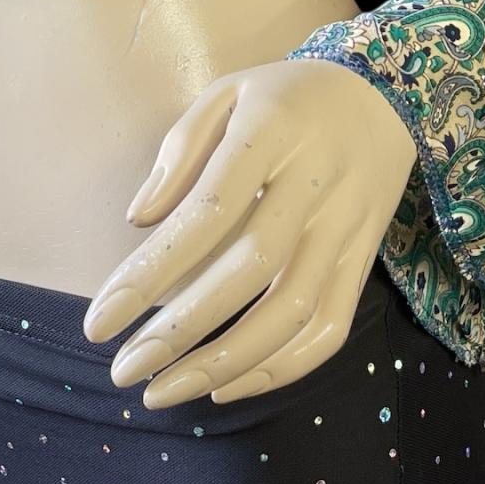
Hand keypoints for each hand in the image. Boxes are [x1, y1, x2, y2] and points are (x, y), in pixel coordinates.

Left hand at [82, 56, 416, 408]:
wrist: (385, 97)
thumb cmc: (286, 97)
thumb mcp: (228, 93)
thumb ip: (181, 150)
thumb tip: (140, 221)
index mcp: (272, 131)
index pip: (208, 210)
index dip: (153, 270)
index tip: (99, 320)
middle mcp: (315, 182)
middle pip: (251, 268)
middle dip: (182, 329)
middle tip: (123, 369)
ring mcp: (347, 225)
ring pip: (294, 311)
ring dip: (226, 362)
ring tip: (163, 390)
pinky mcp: (365, 259)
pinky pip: (330, 327)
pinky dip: (280, 368)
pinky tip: (225, 385)